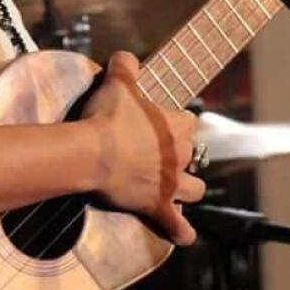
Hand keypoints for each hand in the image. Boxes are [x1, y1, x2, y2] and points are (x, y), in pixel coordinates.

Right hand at [80, 51, 205, 244]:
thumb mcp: (117, 81)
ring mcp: (171, 185)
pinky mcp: (157, 207)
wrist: (93, 153)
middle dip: (182, 154)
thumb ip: (125, 64)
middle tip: (160, 152)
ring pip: (195, 190)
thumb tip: (126, 56)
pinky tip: (182, 233)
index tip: (161, 121)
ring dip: (188, 189)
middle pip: (193, 155)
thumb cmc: (108, 116)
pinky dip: (182, 231)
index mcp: (176, 126)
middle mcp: (180, 156)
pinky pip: (179, 227)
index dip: (177, 121)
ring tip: (175, 188)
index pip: (189, 121)